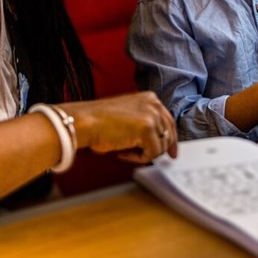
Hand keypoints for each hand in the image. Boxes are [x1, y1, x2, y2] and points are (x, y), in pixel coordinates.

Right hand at [61, 91, 177, 163]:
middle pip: (169, 134)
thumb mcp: (128, 116)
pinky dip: (137, 158)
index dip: (170, 139)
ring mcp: (152, 115)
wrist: (85, 122)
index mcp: (150, 98)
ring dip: (143, 154)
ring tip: (125, 150)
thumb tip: (158, 142)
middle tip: (146, 158)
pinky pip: (152, 154)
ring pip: (161, 146)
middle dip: (159, 149)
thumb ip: (144, 123)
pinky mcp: (147, 129)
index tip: (172, 152)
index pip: (169, 121)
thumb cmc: (98, 121)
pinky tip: (122, 152)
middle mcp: (154, 104)